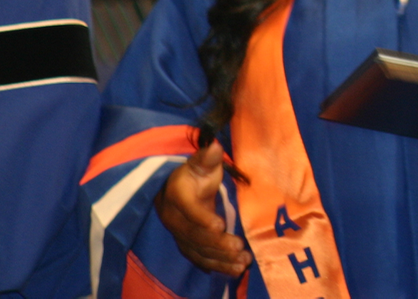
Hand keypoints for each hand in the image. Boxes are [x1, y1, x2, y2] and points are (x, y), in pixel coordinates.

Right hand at [155, 140, 251, 275]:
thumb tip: (215, 146)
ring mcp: (180, 235)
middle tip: (238, 247)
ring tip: (242, 262)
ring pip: (199, 250)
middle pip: (194, 235)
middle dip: (217, 243)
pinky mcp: (188, 246)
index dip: (202, 218)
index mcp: (176, 196)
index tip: (220, 225)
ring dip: (220, 259)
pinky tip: (235, 270)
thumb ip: (207, 157)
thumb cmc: (195, 173)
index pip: (189, 210)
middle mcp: (174, 218)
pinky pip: (201, 259)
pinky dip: (217, 266)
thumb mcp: (200, 162)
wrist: (177, 189)